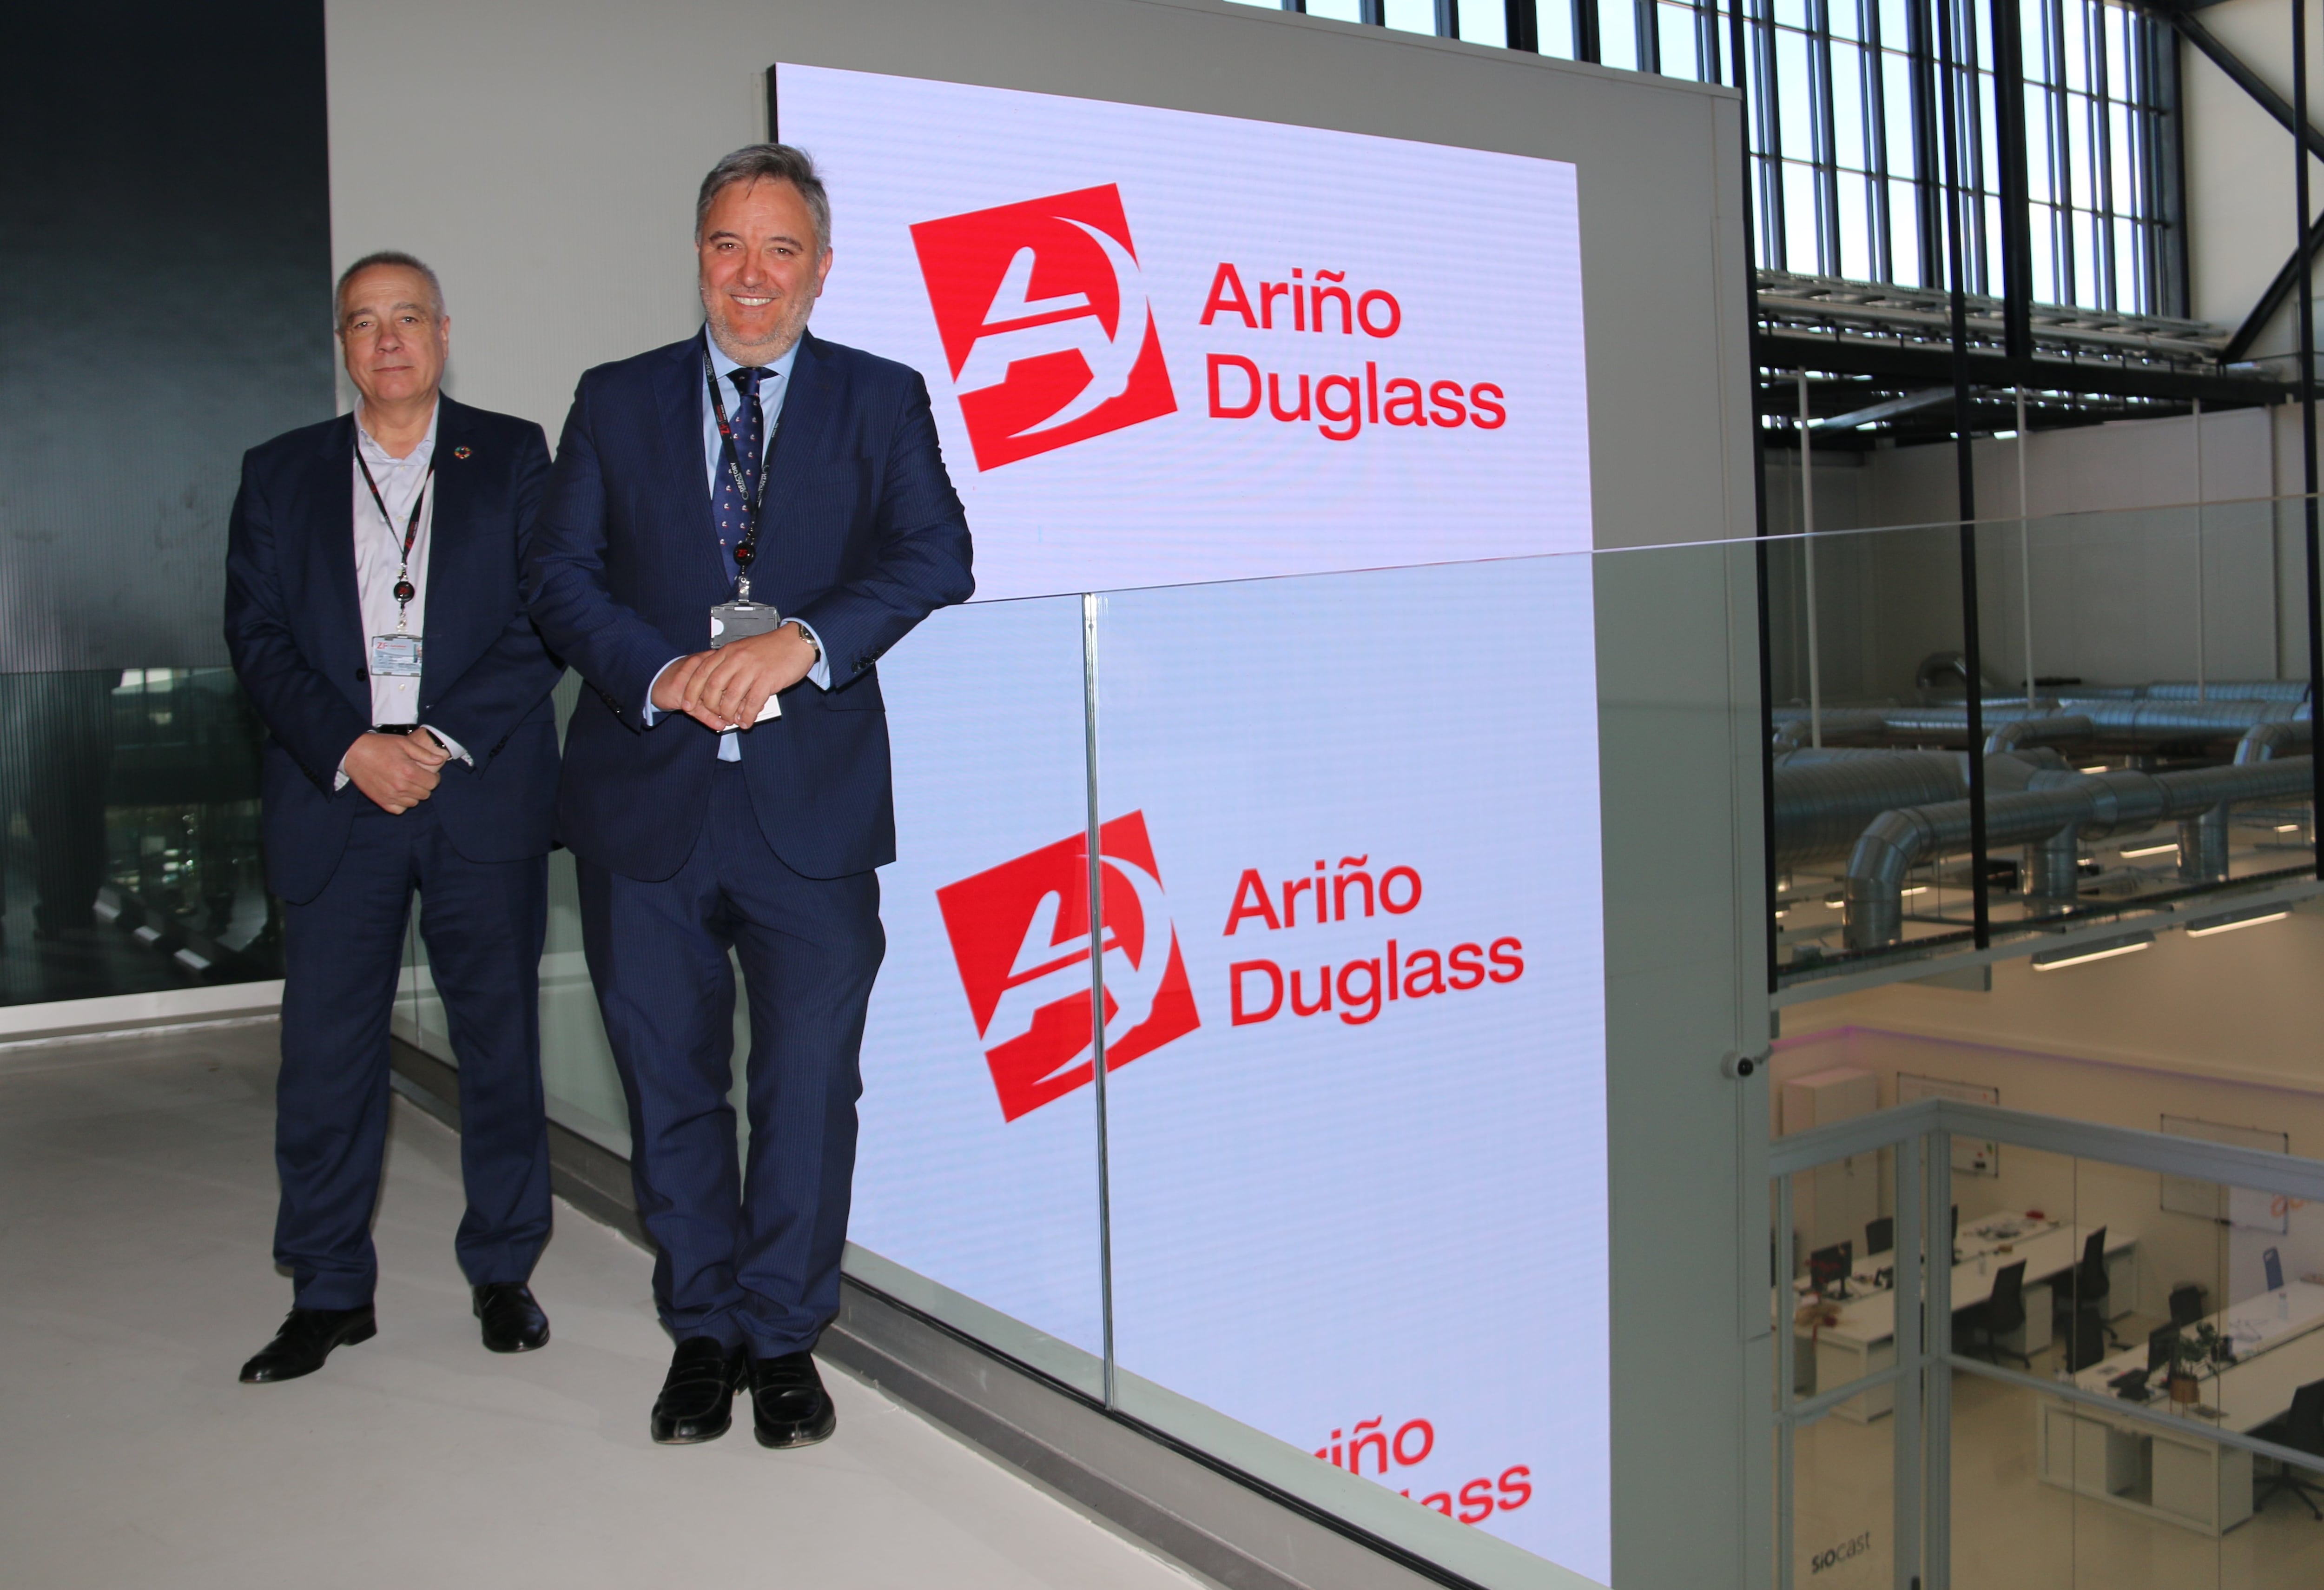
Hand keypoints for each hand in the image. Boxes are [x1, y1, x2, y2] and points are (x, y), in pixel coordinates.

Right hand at [343, 730, 447, 813]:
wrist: (353, 752)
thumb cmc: (379, 745)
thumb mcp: (403, 743)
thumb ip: (423, 754)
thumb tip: (439, 760)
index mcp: (408, 772)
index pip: (433, 783)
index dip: (433, 777)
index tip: (428, 773)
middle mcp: (401, 786)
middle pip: (425, 794)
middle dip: (424, 785)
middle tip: (417, 777)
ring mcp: (390, 796)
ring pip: (413, 803)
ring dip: (414, 794)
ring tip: (407, 783)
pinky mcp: (381, 801)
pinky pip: (399, 809)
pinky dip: (402, 803)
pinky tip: (399, 792)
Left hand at [679, 624, 816, 731]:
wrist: (796, 642)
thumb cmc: (772, 648)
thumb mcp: (744, 650)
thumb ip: (730, 665)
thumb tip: (721, 689)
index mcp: (728, 651)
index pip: (701, 672)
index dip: (691, 691)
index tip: (687, 705)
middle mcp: (737, 659)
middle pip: (712, 687)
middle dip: (709, 706)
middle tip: (714, 715)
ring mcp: (752, 669)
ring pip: (731, 697)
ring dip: (728, 713)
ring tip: (731, 721)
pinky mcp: (767, 679)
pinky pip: (752, 703)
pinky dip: (747, 716)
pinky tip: (747, 722)